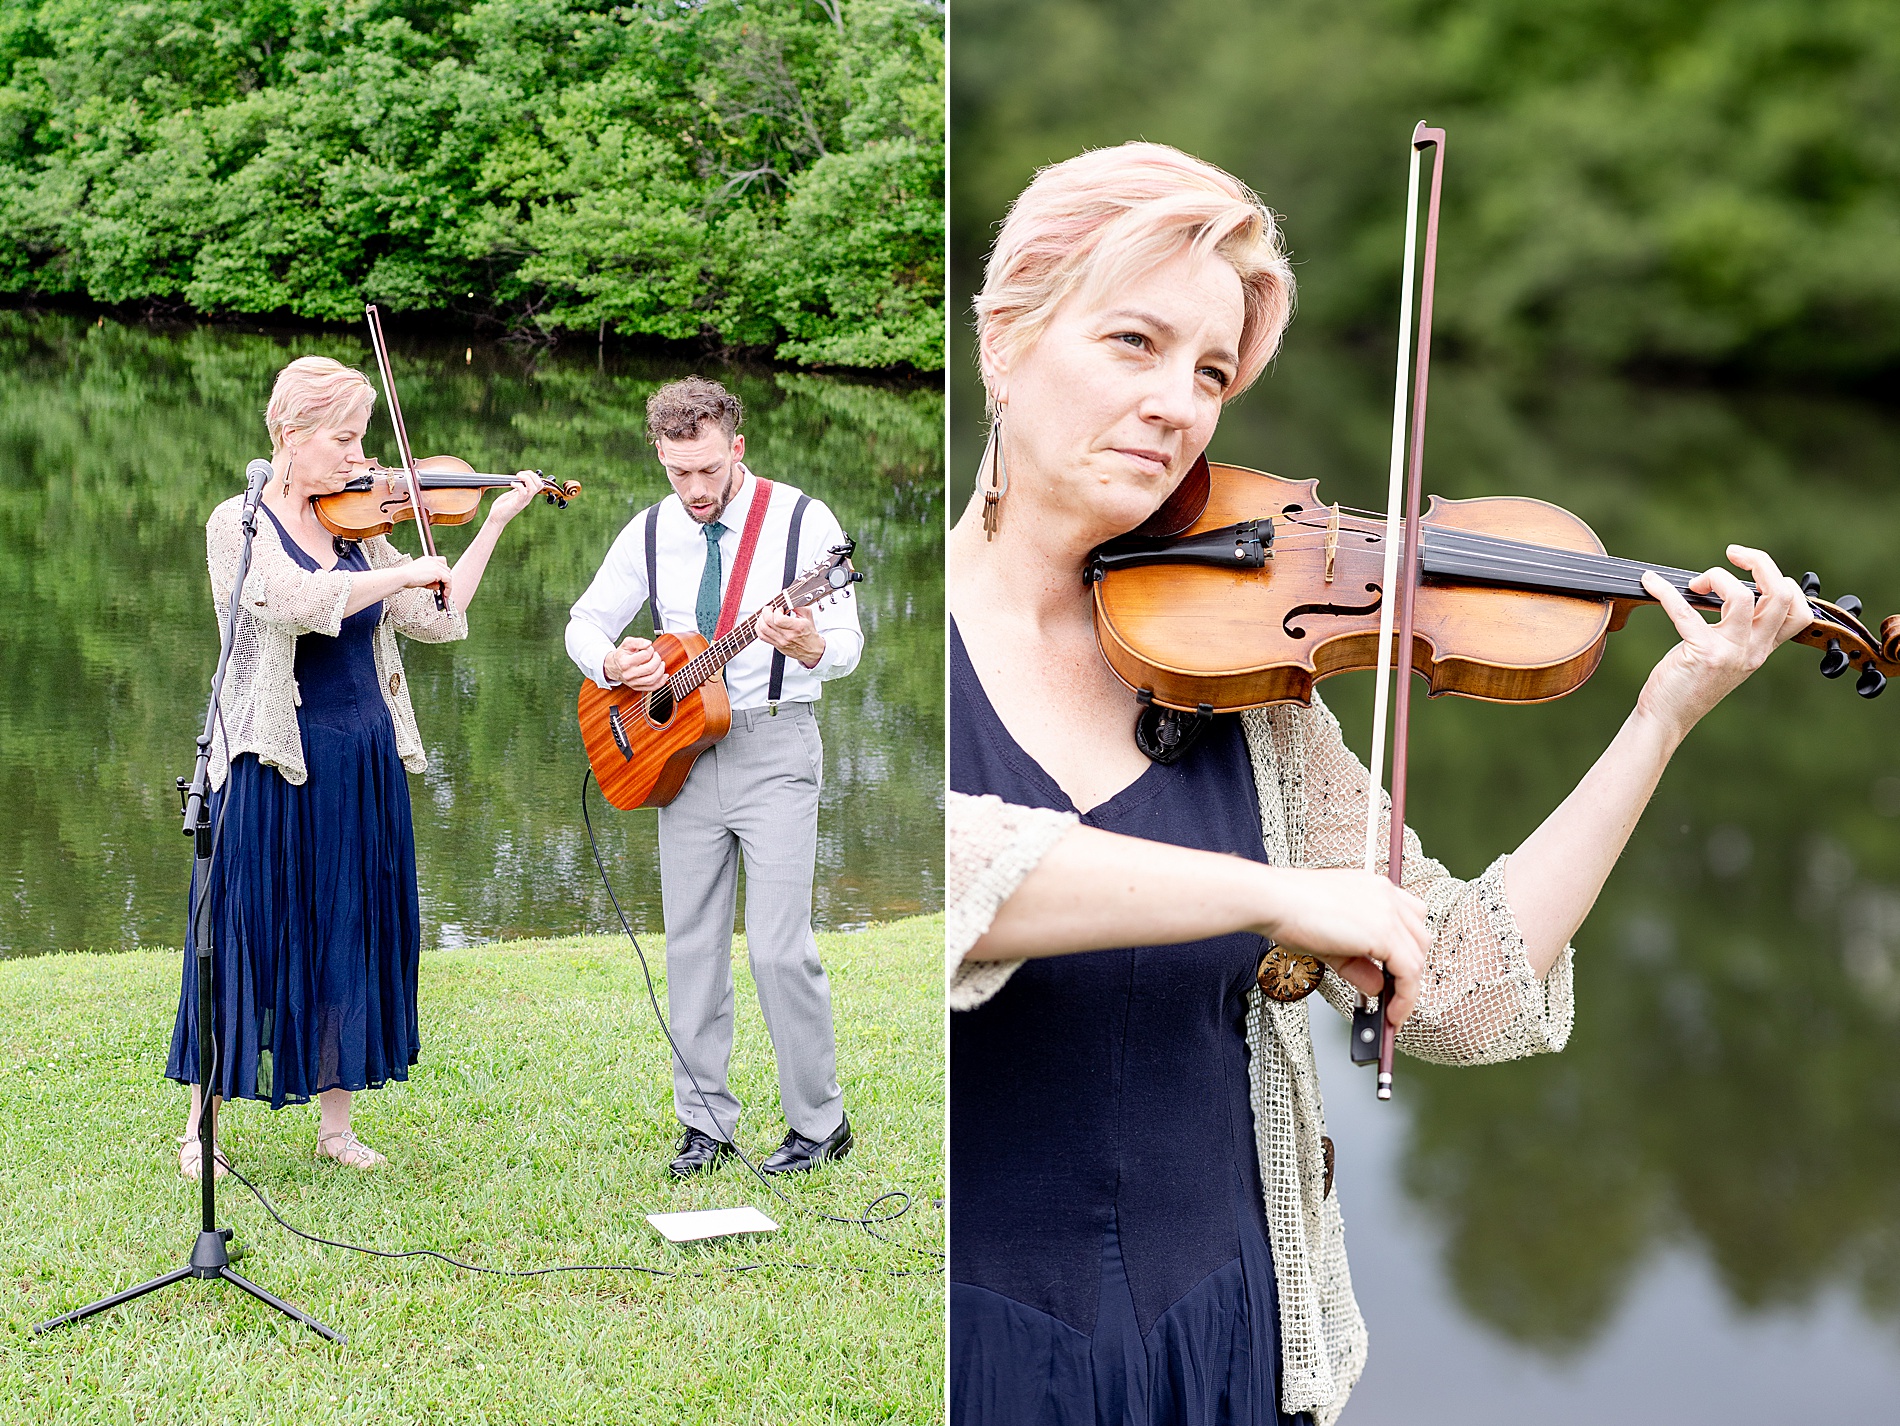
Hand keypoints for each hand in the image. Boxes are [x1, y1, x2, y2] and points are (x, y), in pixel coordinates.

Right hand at [402, 555, 452, 589]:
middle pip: (447, 569)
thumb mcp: (422, 579)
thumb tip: (439, 587)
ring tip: (444, 594)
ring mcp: (435, 565)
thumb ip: (432, 581)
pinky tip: (444, 594)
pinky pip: (448, 580)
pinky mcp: (437, 572)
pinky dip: (448, 588)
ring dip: (448, 585)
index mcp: (428, 560)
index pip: (442, 562)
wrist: (402, 576)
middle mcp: (433, 560)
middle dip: (446, 580)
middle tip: (444, 590)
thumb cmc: (407, 578)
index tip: (443, 581)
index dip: (444, 572)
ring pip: (449, 575)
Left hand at [488, 471, 542, 524]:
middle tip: (520, 474)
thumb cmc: (502, 507)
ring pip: (533, 488)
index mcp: (527, 495)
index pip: (539, 484)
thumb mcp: (511, 495)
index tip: (522, 473)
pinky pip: (523, 493)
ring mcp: (523, 501)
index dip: (533, 475)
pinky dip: (518, 485)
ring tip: (517, 476)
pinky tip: (511, 484)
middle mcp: (527, 498)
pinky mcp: (517, 504)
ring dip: (526, 478)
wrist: (496, 519)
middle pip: (539, 484)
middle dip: (531, 475)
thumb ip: (517, 489)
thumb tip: (519, 480)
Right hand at [603, 636, 667, 690]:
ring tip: (660, 664)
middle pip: (650, 669)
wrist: (613, 666)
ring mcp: (632, 682)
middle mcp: (628, 674)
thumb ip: (638, 641)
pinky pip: (652, 687)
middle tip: (656, 656)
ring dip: (661, 670)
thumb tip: (648, 644)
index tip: (649, 649)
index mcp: (625, 662)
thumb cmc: (622, 655)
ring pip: (652, 680)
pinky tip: (664, 675)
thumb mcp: (627, 643)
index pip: (645, 655)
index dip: (651, 650)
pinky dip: (661, 682)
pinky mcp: (637, 687)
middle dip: (657, 660)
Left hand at [756, 605, 825, 666]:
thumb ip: (798, 606)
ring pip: (763, 629)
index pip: (779, 619)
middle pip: (768, 622)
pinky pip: (762, 636)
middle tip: (770, 609)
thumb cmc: (810, 634)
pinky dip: (759, 628)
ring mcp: (781, 641)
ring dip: (761, 619)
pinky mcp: (776, 645)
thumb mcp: (808, 617)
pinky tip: (762, 623)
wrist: (812, 650)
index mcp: (797, 627)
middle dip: (766, 612)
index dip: (776, 611)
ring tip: (766, 615)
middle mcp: (788, 636)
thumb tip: (789, 599)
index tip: (780, 609)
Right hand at [1258, 867, 1428, 1027]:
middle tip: (1394, 996)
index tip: (1395, 973)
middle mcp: (1386, 894)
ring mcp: (1388, 912)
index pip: (1409, 919)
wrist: (1274, 901)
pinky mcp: (1384, 933)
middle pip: (1419, 939)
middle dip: (1409, 970)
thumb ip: (1358, 964)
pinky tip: (1391, 1013)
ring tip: (1392, 1011)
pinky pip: (1409, 973)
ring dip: (1408, 989)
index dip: (1405, 949)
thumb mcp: (1331, 942)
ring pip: (1417, 958)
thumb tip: (1377, 988)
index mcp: (1374, 887)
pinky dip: (1405, 997)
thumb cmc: (1290, 911)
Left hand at [1637, 546, 1809, 740]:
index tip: (1751, 572)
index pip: (1798, 609)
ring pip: (1744, 597)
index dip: (1782, 581)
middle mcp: (1754, 650)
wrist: (1667, 718)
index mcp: (1762, 649)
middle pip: (1782, 595)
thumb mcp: (1725, 655)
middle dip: (1760, 563)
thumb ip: (1736, 630)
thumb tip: (1725, 589)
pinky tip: (1651, 583)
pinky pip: (1686, 611)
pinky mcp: (1702, 654)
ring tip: (1696, 583)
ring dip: (1717, 576)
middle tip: (1734, 554)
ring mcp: (1731, 653)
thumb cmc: (1689, 683)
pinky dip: (1666, 590)